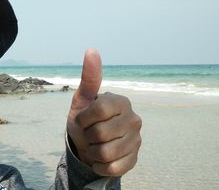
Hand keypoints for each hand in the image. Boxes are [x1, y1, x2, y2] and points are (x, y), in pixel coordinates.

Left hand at [66, 49, 141, 175]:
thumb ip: (89, 78)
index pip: (99, 110)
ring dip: (93, 152)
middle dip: (87, 136)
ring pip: (106, 153)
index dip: (84, 118)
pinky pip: (112, 168)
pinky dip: (100, 166)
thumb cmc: (84, 119)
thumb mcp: (82, 100)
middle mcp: (133, 119)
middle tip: (89, 133)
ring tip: (95, 145)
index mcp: (121, 102)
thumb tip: (91, 50)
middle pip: (101, 133)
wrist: (87, 145)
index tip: (82, 119)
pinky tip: (100, 159)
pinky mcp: (134, 159)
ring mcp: (136, 140)